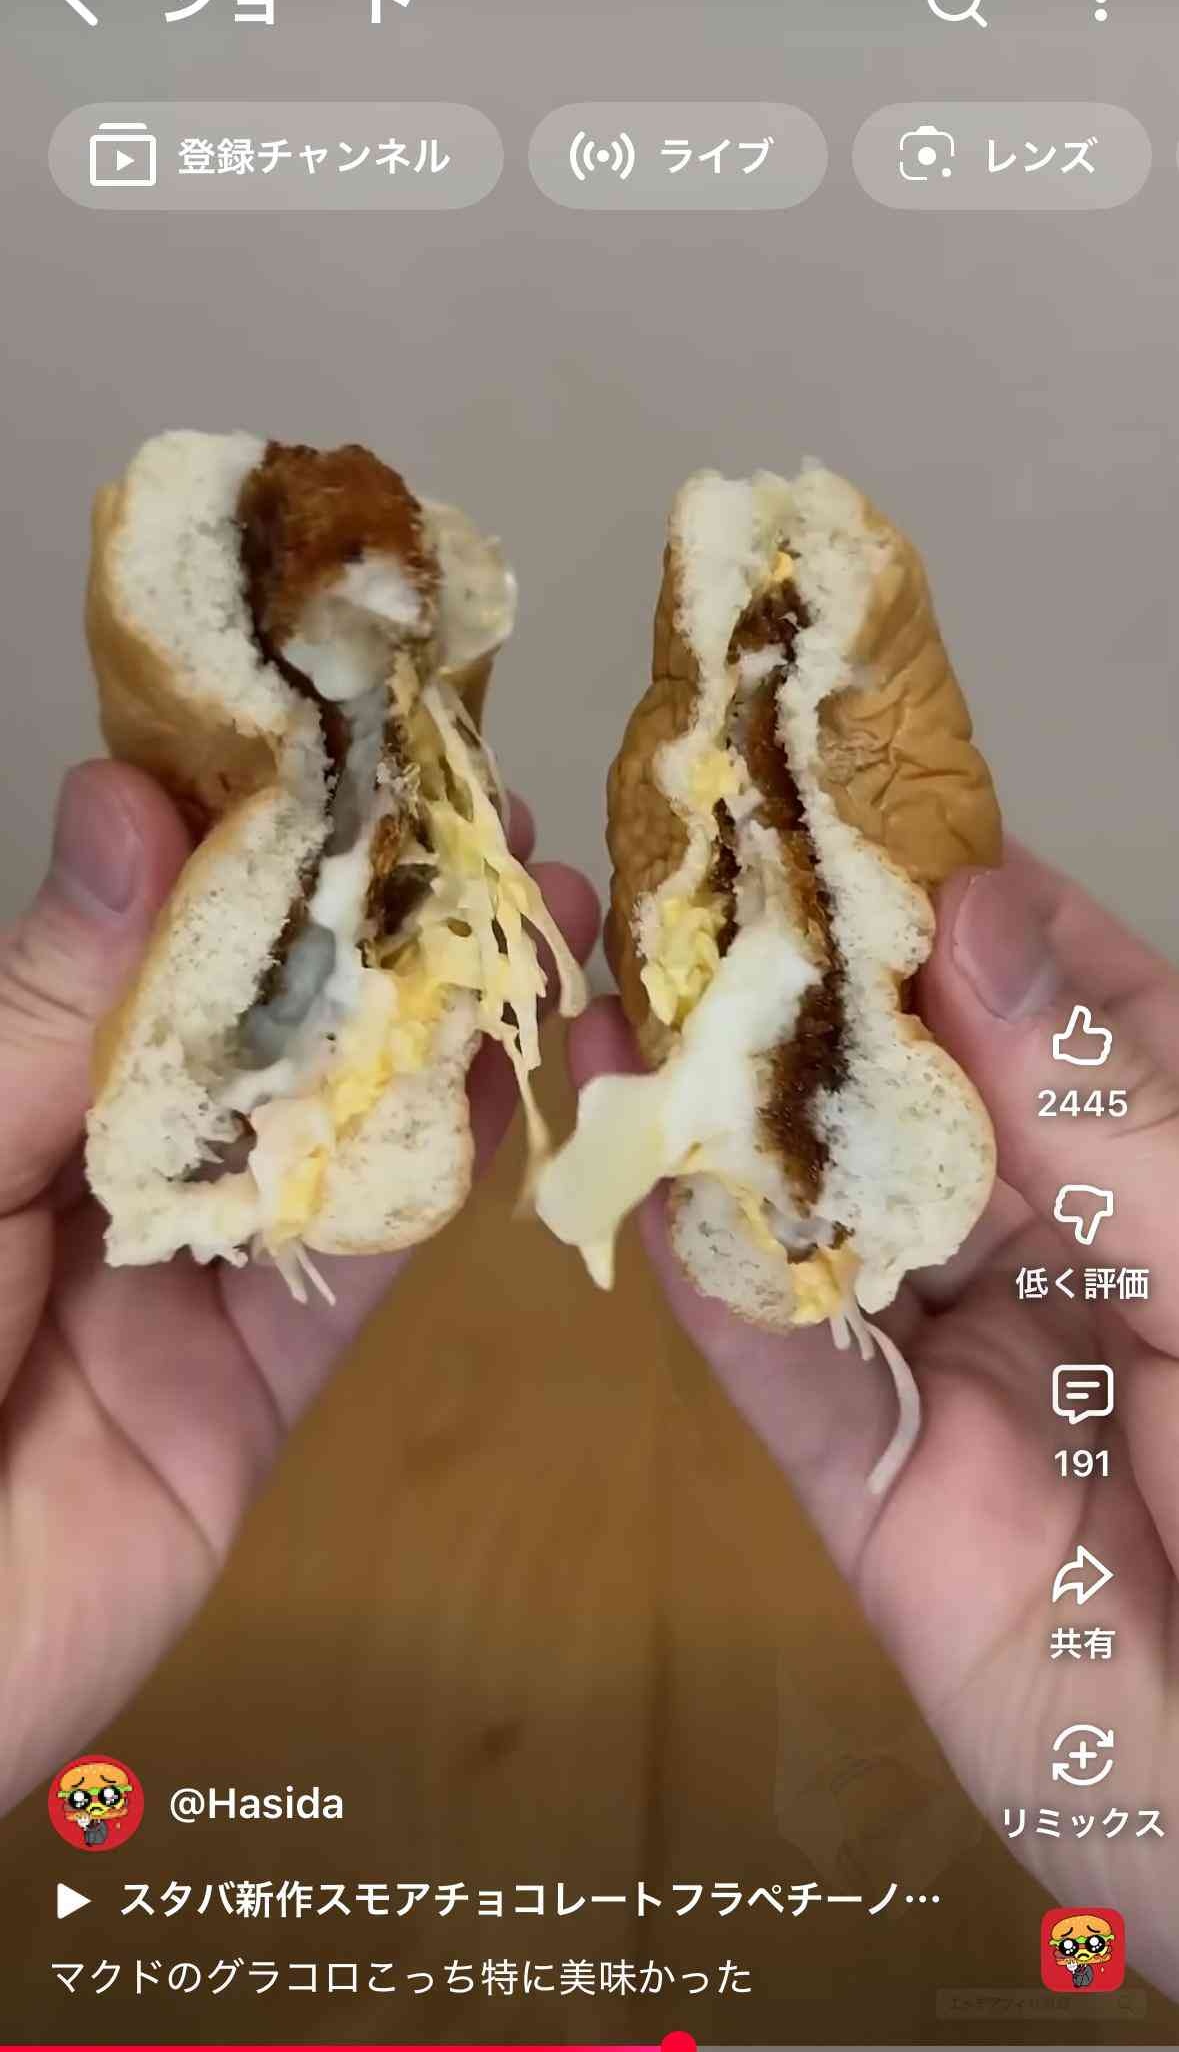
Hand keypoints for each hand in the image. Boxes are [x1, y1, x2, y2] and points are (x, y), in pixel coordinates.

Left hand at [0, 761, 597, 1818]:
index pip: (146, 925)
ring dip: (437, 1022)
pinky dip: (435, 1179)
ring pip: (329, 1126)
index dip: (249, 822)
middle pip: (261, 1017)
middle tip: (491, 808)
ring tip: (539, 909)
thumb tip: (128, 797)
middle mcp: (102, 1155)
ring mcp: (181, 1270)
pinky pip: (352, 1270)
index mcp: (7, 1080)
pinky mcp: (249, 1388)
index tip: (353, 725)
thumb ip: (47, 1007)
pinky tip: (515, 1081)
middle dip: (374, 911)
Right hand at [572, 843, 1178, 1998]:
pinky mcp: (874, 1489)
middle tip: (691, 871)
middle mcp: (1057, 1247)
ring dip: (726, 1114)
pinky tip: (641, 1177)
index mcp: (1168, 1174)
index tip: (852, 808)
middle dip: (808, 990)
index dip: (956, 902)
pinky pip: (781, 1368)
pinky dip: (711, 1276)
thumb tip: (976, 919)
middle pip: (912, 1093)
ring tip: (627, 990)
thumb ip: (1115, 1114)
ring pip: (822, 1211)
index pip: (1054, 1003)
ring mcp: (956, 1363)